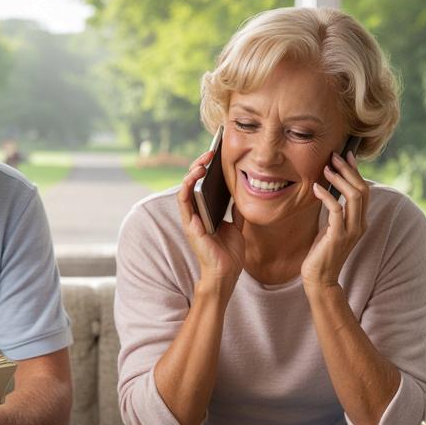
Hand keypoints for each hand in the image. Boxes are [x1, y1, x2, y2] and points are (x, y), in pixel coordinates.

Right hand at [177, 150, 245, 295]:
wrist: (227, 272)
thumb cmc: (229, 252)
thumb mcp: (236, 225)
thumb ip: (235, 210)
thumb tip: (242, 193)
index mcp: (206, 211)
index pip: (203, 185)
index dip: (208, 169)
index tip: (217, 155)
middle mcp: (196, 213)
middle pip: (193, 183)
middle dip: (200, 165)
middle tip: (210, 153)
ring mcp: (191, 218)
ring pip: (186, 189)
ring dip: (191, 173)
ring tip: (202, 161)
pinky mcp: (189, 224)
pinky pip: (183, 202)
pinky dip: (186, 187)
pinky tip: (194, 176)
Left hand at [303, 150, 369, 289]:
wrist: (320, 278)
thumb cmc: (322, 252)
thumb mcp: (331, 228)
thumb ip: (335, 212)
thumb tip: (330, 190)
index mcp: (360, 222)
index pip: (364, 191)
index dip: (356, 172)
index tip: (346, 156)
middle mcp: (360, 225)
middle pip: (362, 190)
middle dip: (349, 170)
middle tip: (335, 156)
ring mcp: (351, 231)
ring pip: (354, 196)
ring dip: (340, 179)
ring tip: (326, 168)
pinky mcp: (338, 236)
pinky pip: (336, 209)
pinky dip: (327, 195)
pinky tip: (316, 188)